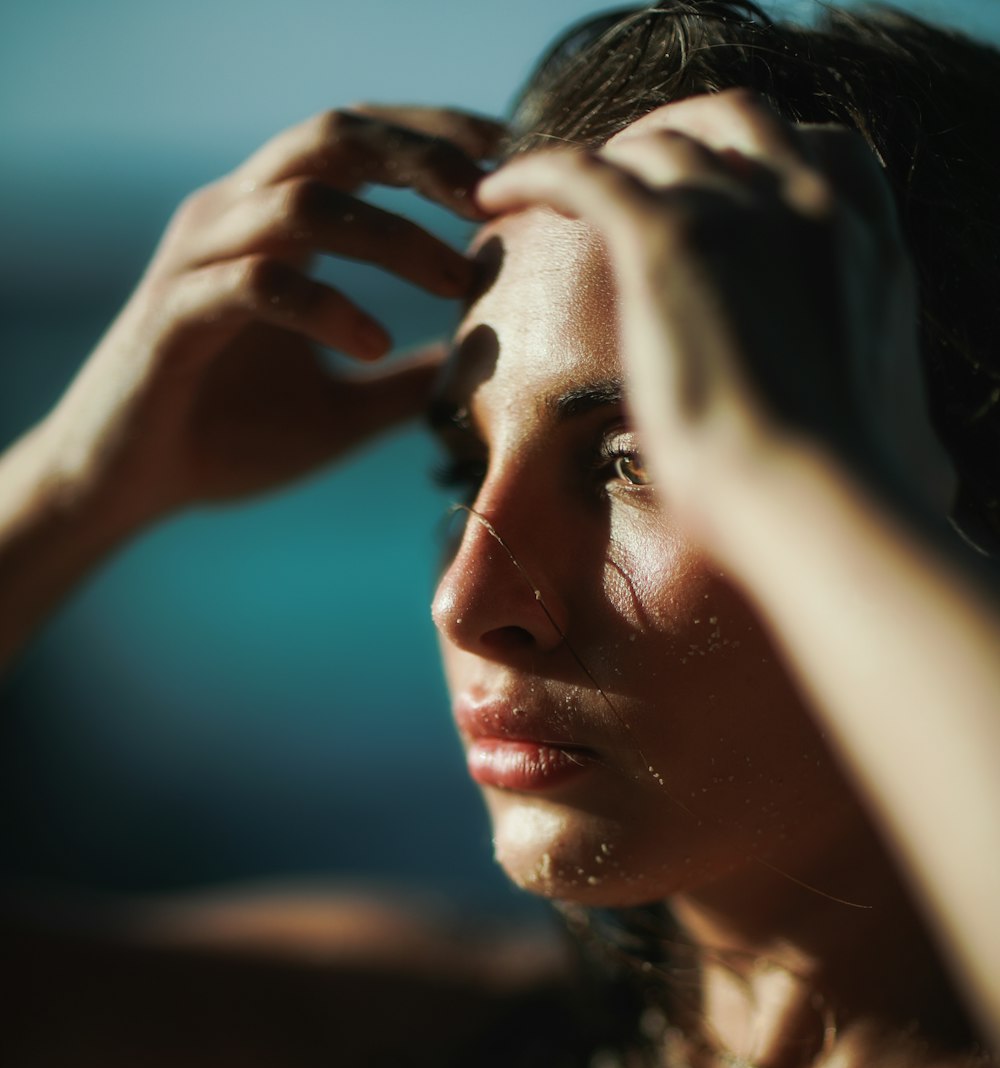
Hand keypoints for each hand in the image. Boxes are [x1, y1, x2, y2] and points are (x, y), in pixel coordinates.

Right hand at [41, 106, 502, 518]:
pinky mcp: (178, 316)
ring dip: (391, 235)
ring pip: (301, 202)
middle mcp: (232, 219)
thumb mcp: (339, 412)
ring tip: (457, 282)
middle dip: (421, 158)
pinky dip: (326, 305)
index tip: (511, 166)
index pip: (357, 142)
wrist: (127, 486)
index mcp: (269, 225)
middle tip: (494, 201)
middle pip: (333, 139)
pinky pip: (259, 283)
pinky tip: (376, 344)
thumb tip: (476, 374)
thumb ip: (401, 384)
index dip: (433, 139)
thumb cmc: (225, 439)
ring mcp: (201, 261)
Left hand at [478, 91, 954, 553]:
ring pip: (658, 143)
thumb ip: (886, 404)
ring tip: (561, 187)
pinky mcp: (670, 239)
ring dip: (609, 156)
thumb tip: (926, 472)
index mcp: (865, 240)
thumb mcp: (891, 422)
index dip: (754, 157)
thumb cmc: (852, 493)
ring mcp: (741, 211)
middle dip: (678, 137)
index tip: (717, 186)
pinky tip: (494, 191)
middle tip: (628, 176)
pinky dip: (535, 170)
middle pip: (732, 124)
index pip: (814, 149)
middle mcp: (809, 202)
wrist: (818, 499)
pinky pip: (585, 171)